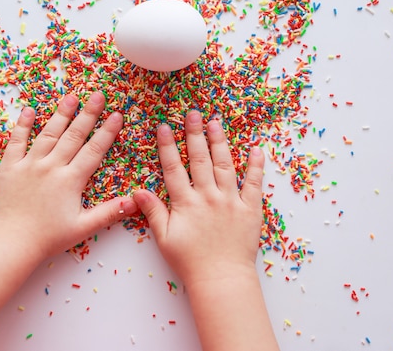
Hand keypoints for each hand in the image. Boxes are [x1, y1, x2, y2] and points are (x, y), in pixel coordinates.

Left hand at [0, 92, 136, 259]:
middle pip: (74, 135)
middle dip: (88, 114)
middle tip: (98, 95)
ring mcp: (30, 164)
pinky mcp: (10, 167)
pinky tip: (29, 110)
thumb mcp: (83, 227)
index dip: (107, 132)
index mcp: (71, 180)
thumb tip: (135, 201)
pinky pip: (16, 142)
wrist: (11, 241)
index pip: (93, 150)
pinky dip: (23, 125)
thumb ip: (109, 212)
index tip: (117, 115)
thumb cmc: (48, 237)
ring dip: (61, 114)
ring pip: (48, 133)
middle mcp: (52, 167)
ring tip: (71, 96)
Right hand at [134, 110, 264, 287]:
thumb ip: (153, 212)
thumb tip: (137, 190)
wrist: (221, 279)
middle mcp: (208, 197)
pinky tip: (255, 149)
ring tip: (216, 122)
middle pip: (200, 159)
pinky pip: (254, 183)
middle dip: (195, 134)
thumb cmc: (190, 262)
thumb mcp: (165, 238)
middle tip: (192, 113)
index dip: (168, 146)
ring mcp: (231, 201)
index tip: (164, 126)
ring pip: (225, 165)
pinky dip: (255, 166)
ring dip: (220, 142)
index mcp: (186, 203)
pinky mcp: (250, 209)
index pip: (174, 168)